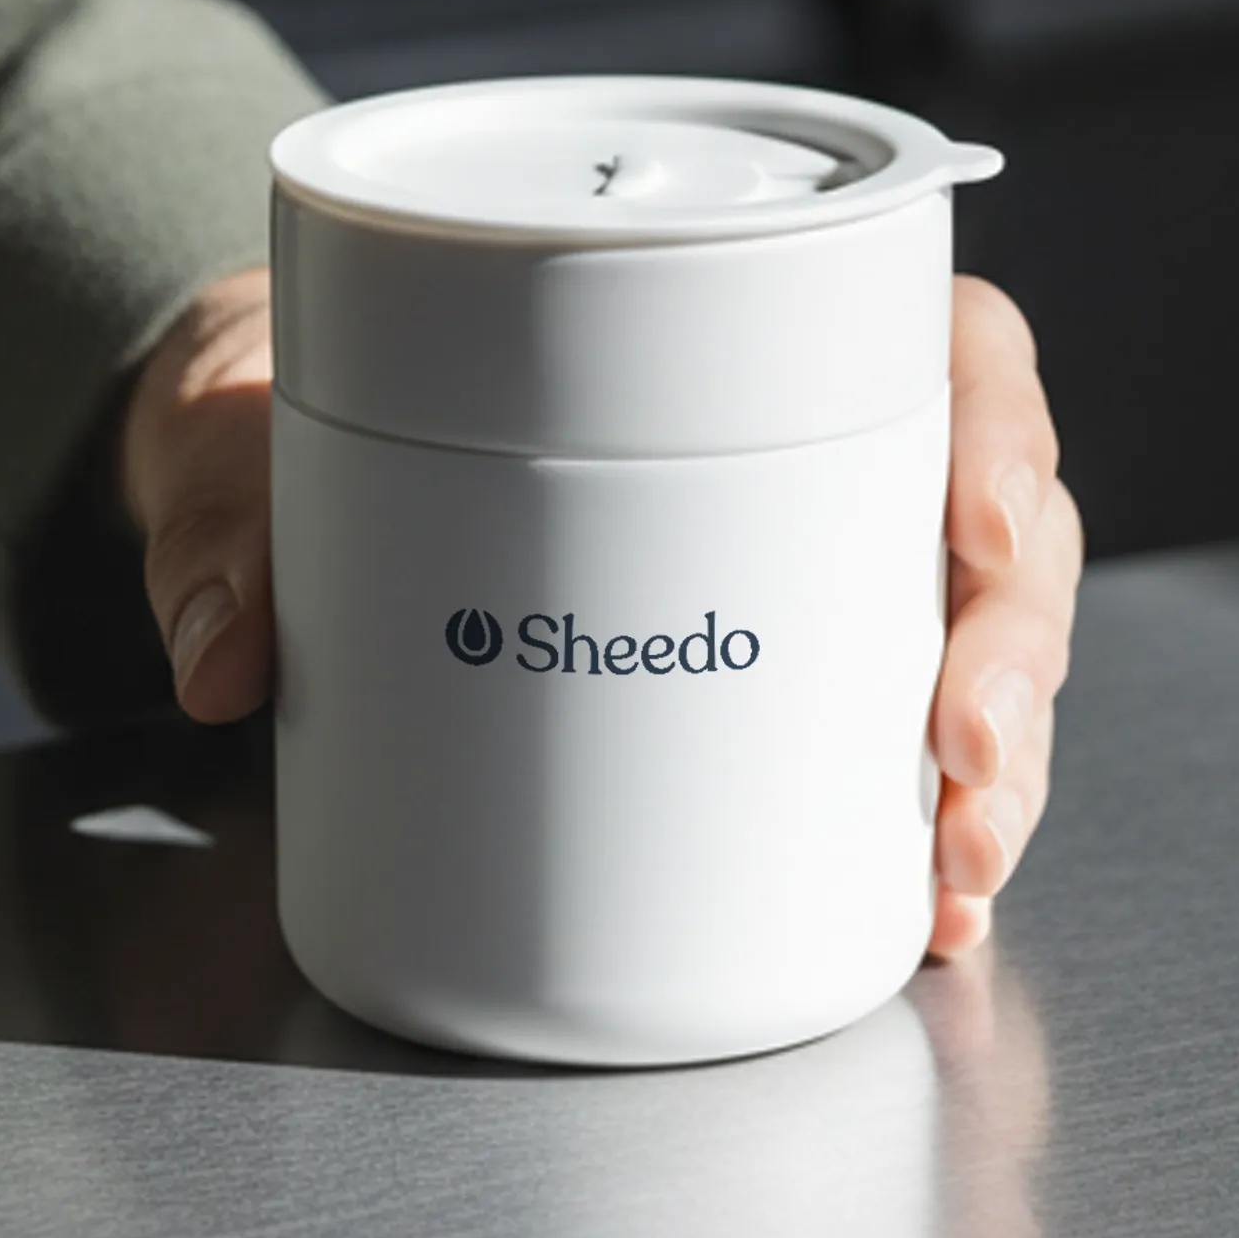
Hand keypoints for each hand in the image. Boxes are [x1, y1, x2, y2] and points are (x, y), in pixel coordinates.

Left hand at [123, 267, 1082, 959]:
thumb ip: (231, 522)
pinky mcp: (774, 686)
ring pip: (974, 651)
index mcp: (757, 327)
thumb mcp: (262, 436)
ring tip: (958, 868)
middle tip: (960, 756)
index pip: (949, 349)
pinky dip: (930, 830)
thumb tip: (227, 653)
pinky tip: (929, 910)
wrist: (280, 479)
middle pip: (998, 531)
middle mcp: (821, 457)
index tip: (982, 530)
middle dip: (1011, 655)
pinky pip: (898, 749)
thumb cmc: (316, 406)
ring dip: (998, 766)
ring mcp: (813, 578)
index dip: (1002, 433)